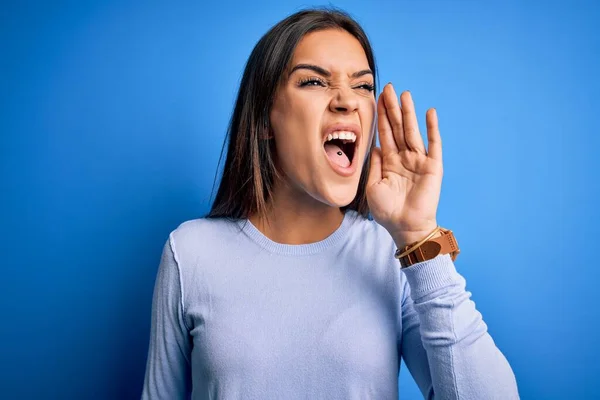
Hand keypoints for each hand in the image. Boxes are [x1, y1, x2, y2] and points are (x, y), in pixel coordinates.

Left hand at [366, 84, 443, 247]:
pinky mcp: (433, 166)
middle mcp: (404, 158)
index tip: (377, 99)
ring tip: (404, 94)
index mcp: (390, 162)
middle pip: (397, 128)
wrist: (405, 227)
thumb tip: (375, 146)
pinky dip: (432, 128)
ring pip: (412, 131)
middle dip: (392, 108)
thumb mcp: (372, 187)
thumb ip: (374, 165)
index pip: (384, 134)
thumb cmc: (388, 211)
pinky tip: (429, 112)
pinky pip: (433, 144)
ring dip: (409, 113)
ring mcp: (419, 161)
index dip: (381, 117)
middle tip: (388, 88)